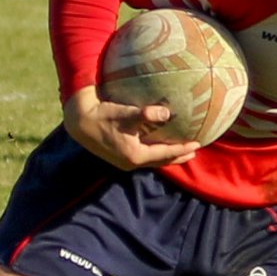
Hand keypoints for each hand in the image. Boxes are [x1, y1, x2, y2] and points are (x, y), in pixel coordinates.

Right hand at [62, 86, 198, 169]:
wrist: (79, 122)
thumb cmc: (102, 115)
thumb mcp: (125, 114)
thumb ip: (146, 114)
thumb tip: (167, 112)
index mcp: (135, 155)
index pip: (165, 155)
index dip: (182, 150)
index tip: (198, 144)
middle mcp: (131, 162)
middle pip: (161, 162)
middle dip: (178, 157)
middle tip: (193, 152)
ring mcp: (124, 161)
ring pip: (151, 161)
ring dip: (166, 156)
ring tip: (179, 151)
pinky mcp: (119, 156)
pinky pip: (143, 156)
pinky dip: (155, 152)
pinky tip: (157, 144)